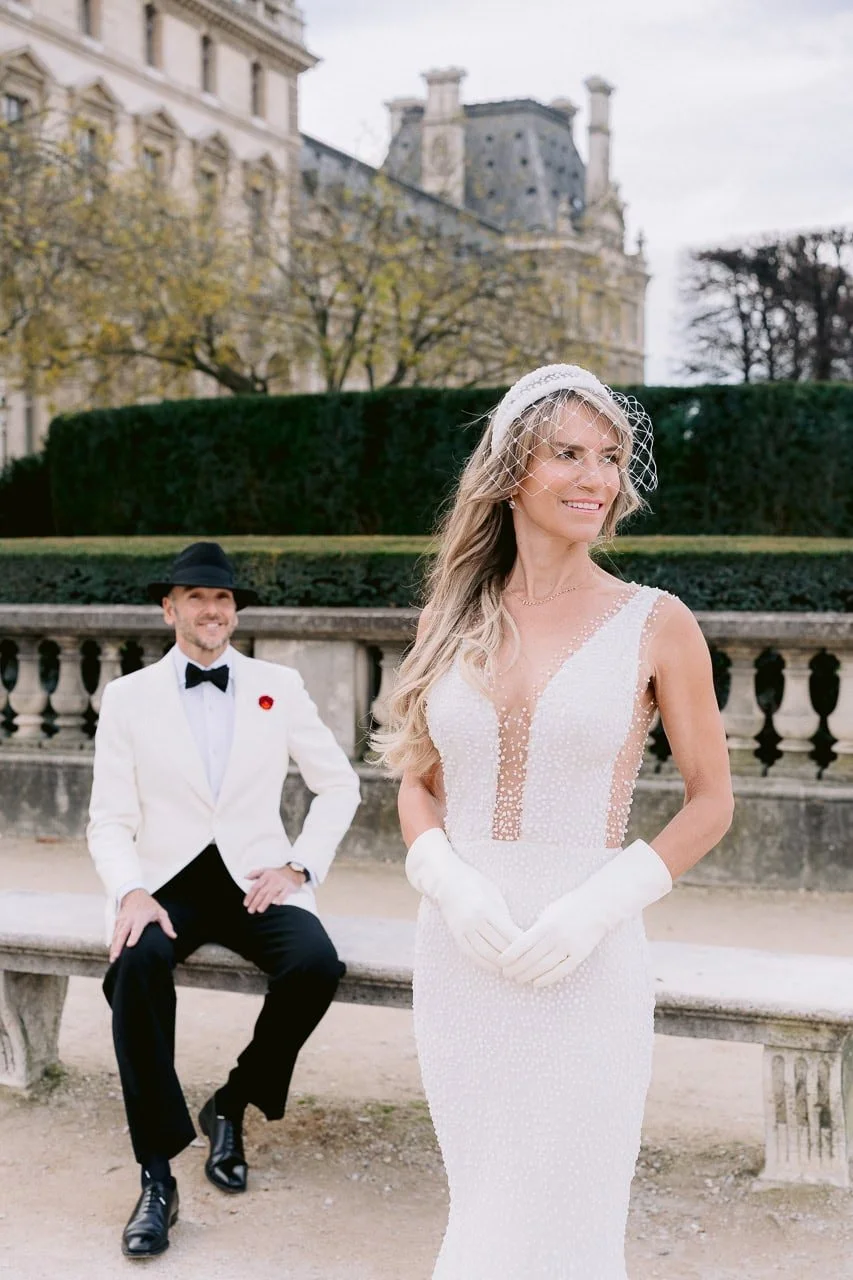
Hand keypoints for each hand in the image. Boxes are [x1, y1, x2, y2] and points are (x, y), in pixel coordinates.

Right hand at [110, 888, 175, 962]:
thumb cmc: (149, 905)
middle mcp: (129, 919)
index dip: (133, 936)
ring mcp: (122, 920)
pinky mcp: (117, 922)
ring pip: (116, 935)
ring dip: (113, 947)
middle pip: (122, 933)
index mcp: (141, 918)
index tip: (130, 945)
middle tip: (116, 957)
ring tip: (112, 959)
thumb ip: (166, 924)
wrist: (134, 894)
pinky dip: (112, 942)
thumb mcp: (160, 912)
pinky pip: (113, 933)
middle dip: (118, 945)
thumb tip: (173, 936)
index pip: (137, 928)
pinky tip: (111, 952)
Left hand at [244, 865, 305, 913]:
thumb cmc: (277, 873)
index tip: (246, 904)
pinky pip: (284, 894)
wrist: (294, 871)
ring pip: (271, 894)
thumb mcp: (266, 870)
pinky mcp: (289, 887)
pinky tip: (276, 904)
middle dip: (255, 902)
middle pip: (262, 892)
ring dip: (265, 903)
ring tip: (259, 910)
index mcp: (266, 875)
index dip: (250, 896)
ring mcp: (281, 883)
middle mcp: (273, 879)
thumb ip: (254, 873)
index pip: (255, 886)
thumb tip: (244, 878)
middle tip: (250, 910)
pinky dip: (280, 899)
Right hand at [440, 861, 522, 972]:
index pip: (509, 933)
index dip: (523, 945)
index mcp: (487, 909)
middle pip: (499, 946)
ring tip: (514, 969)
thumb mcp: (494, 895)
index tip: (533, 950)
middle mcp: (474, 921)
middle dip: (515, 958)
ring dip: (501, 964)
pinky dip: (486, 964)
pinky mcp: (457, 936)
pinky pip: (473, 955)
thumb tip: (517, 936)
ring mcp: (464, 930)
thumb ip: (504, 916)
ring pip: (486, 954)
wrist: (448, 882)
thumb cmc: (476, 884)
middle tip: (528, 964)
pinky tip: (496, 967)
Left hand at [498, 841, 672, 987]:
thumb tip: (520, 945)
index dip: (509, 955)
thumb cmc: (569, 907)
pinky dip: (547, 979)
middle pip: (531, 958)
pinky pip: (561, 971)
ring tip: (518, 979)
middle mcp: (556, 937)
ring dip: (529, 975)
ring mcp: (568, 947)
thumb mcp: (548, 913)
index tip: (500, 962)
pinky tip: (537, 983)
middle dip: (516, 968)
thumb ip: (536, 929)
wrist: (597, 907)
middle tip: (506, 974)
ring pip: (544, 967)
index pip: (522, 944)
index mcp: (545, 925)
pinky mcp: (579, 955)